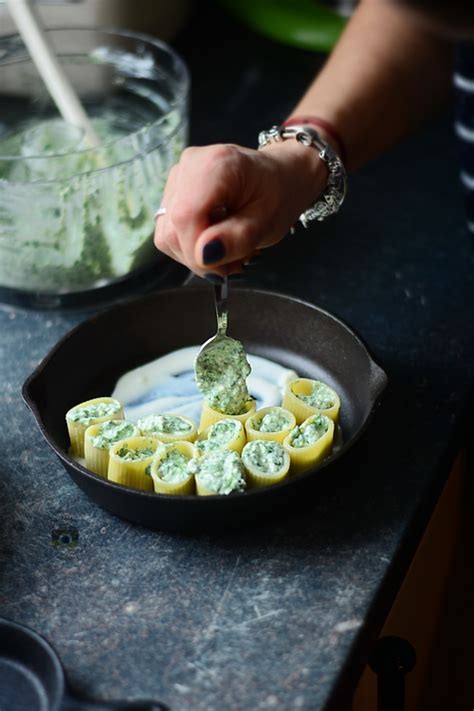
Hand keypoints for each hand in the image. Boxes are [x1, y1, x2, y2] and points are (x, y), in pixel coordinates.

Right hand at [153, 139, 327, 278]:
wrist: (280, 178)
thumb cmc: (277, 195)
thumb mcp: (267, 223)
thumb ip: (237, 239)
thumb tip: (204, 255)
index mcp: (216, 165)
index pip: (185, 217)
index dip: (197, 251)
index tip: (224, 268)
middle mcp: (190, 165)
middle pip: (172, 229)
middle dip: (200, 257)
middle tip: (234, 260)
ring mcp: (178, 177)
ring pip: (167, 234)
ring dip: (196, 253)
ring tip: (228, 247)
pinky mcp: (174, 191)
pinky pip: (170, 231)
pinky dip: (191, 244)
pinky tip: (215, 238)